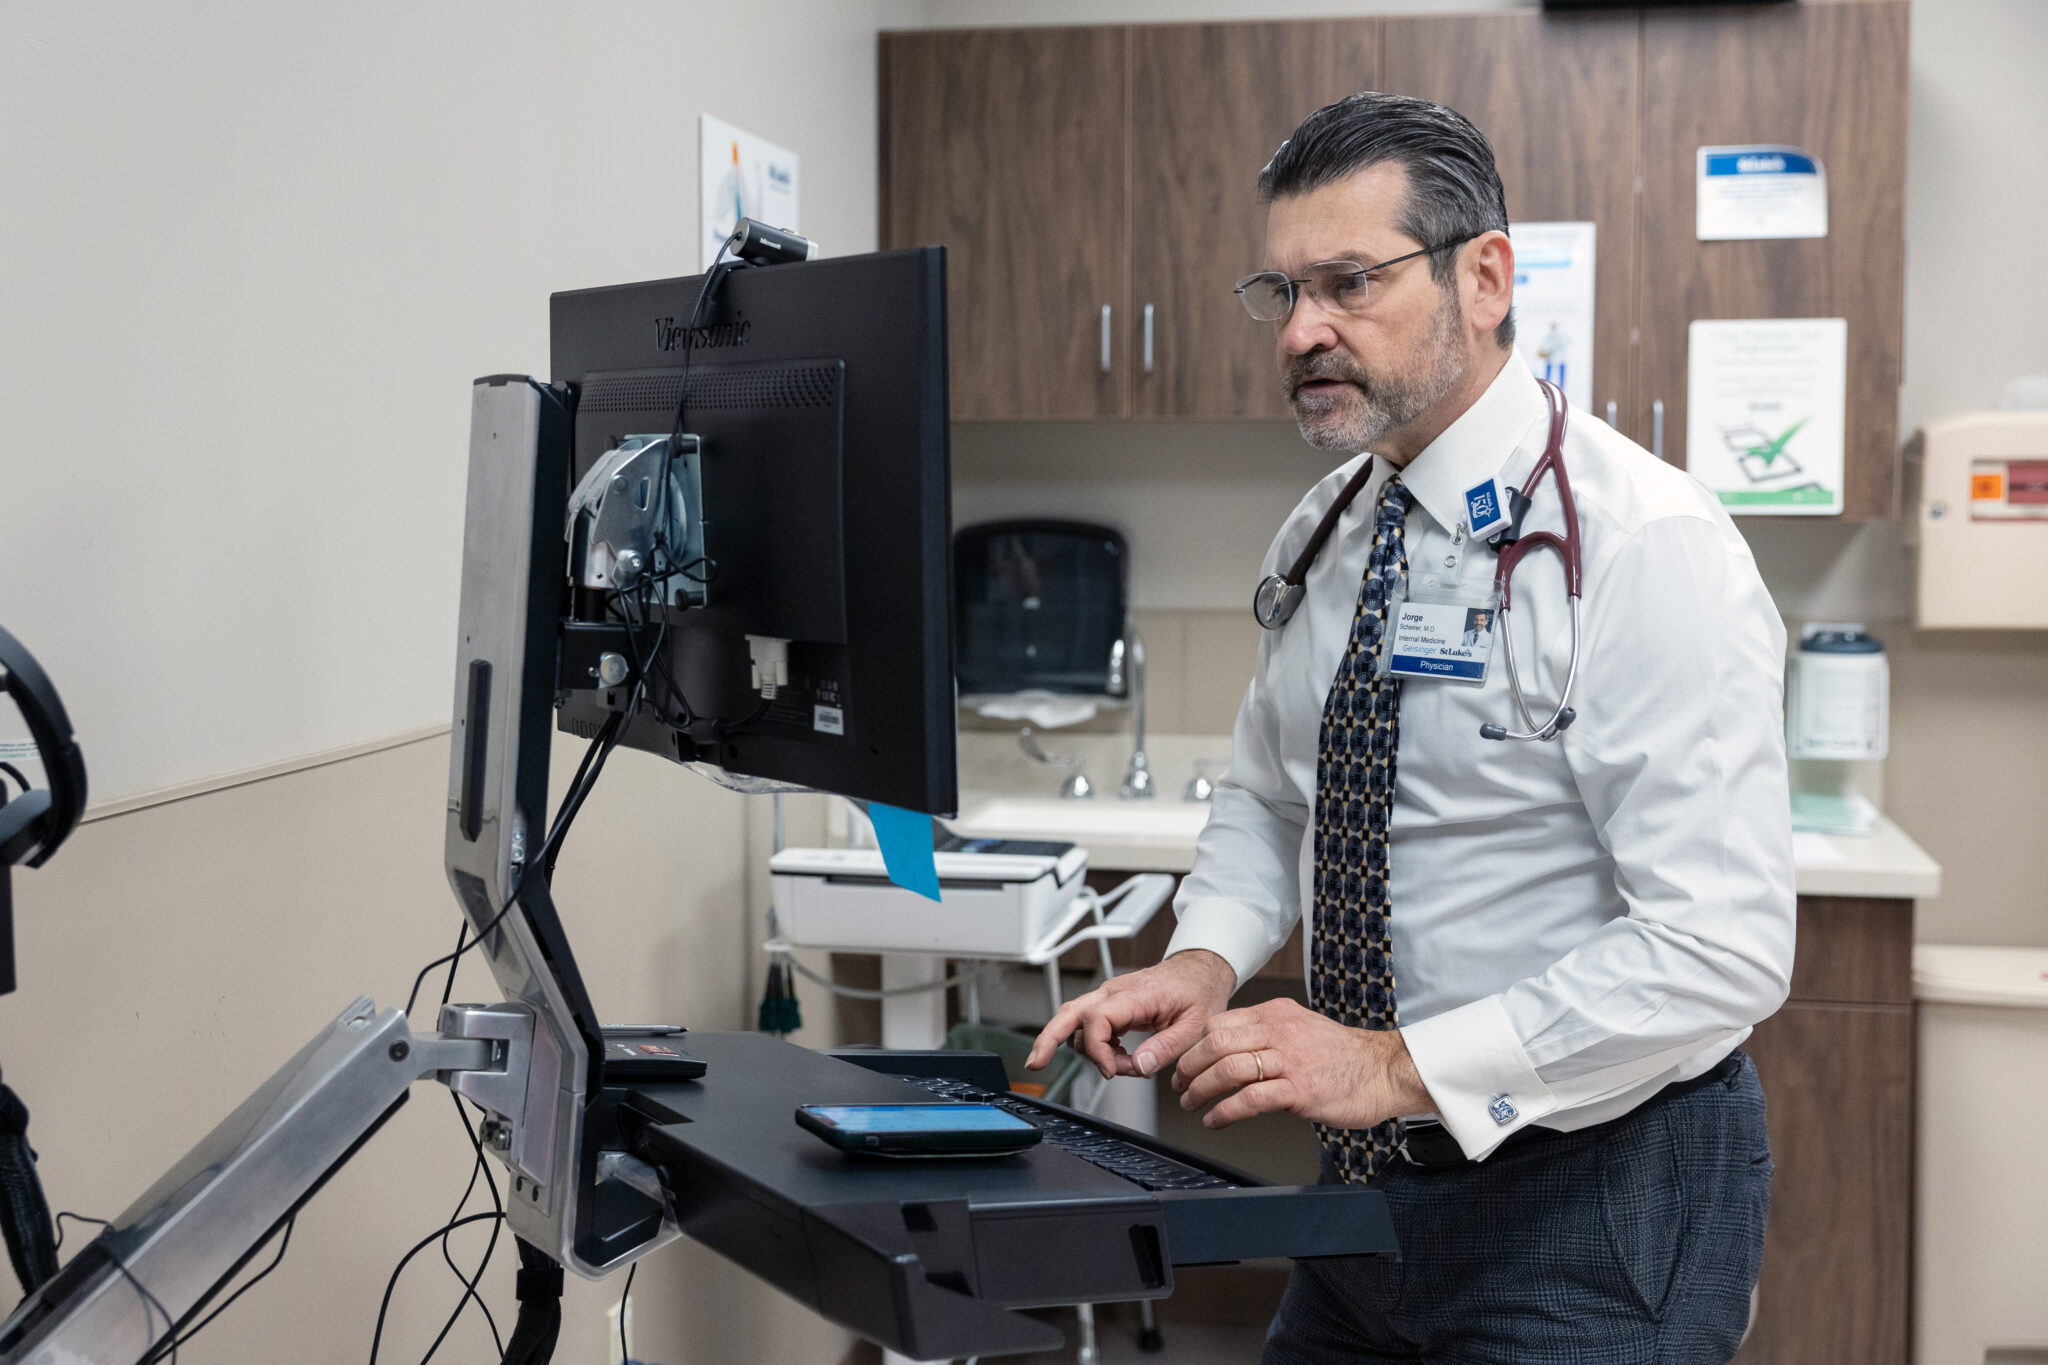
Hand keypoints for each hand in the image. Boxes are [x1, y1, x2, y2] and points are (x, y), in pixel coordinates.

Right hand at [1026, 950, 1236, 1079]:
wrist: (1200, 971)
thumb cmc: (1198, 992)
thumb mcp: (1194, 1026)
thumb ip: (1165, 1048)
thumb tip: (1138, 1066)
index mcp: (1136, 994)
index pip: (1097, 1019)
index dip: (1098, 1050)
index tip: (1114, 1070)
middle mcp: (1116, 992)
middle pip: (1069, 1012)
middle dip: (1048, 1038)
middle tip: (1035, 1063)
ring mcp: (1110, 996)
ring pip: (1075, 1019)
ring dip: (1086, 1049)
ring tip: (1118, 1066)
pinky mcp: (1111, 1004)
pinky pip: (1090, 1024)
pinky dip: (1094, 1044)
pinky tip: (1115, 1056)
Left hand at [1172, 998, 1433, 1130]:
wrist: (1385, 1071)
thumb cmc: (1344, 1056)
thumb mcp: (1301, 1028)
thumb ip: (1267, 1033)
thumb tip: (1229, 1047)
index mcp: (1276, 1014)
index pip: (1219, 1023)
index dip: (1195, 1045)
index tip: (1185, 1063)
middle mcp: (1280, 1031)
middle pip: (1216, 1042)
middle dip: (1190, 1066)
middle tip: (1181, 1084)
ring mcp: (1290, 1060)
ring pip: (1229, 1068)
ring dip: (1202, 1089)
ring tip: (1192, 1103)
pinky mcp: (1300, 1090)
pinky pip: (1251, 1098)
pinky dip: (1225, 1111)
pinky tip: (1216, 1120)